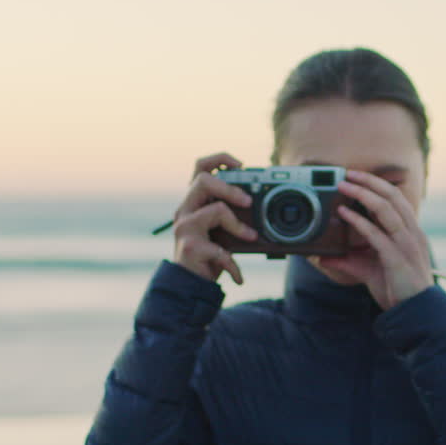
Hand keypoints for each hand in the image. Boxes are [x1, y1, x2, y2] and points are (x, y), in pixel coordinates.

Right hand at [170, 153, 258, 283]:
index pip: (200, 167)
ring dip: (238, 225)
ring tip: (251, 238)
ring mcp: (185, 228)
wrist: (189, 285)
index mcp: (194, 202)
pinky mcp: (190, 247)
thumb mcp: (221, 231)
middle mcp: (185, 210)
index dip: (220, 159)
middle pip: (204, 181)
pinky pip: (221, 249)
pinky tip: (238, 276)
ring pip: (216, 210)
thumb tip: (260, 204)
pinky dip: (233, 264)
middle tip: (249, 201)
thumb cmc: (208, 255)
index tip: (241, 165)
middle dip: (231, 188)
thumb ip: (232, 215)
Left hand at [316, 169, 434, 310]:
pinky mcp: (397, 258)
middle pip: (392, 196)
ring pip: (387, 209)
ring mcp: (405, 244)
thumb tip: (323, 258)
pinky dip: (359, 222)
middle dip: (369, 181)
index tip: (357, 177)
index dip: (377, 185)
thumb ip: (348, 261)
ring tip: (344, 185)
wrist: (416, 313)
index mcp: (409, 232)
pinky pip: (377, 234)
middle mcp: (411, 233)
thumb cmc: (398, 289)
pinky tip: (345, 214)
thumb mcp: (369, 271)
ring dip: (363, 194)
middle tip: (348, 172)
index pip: (396, 199)